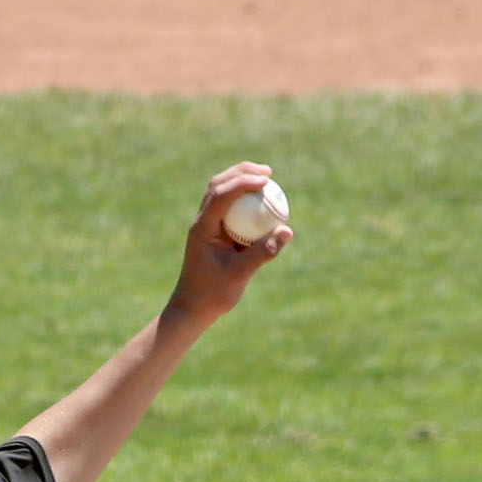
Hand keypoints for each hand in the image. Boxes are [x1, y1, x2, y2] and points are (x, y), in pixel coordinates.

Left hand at [166, 161, 293, 330]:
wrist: (193, 308)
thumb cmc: (213, 294)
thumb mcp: (240, 274)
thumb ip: (263, 252)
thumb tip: (287, 231)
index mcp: (203, 228)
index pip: (221, 195)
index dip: (243, 183)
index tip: (266, 181)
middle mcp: (202, 221)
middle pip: (219, 184)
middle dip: (242, 173)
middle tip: (267, 173)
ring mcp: (207, 225)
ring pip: (222, 192)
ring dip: (241, 180)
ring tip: (265, 179)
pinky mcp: (215, 231)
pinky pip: (229, 207)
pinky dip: (244, 199)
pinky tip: (261, 200)